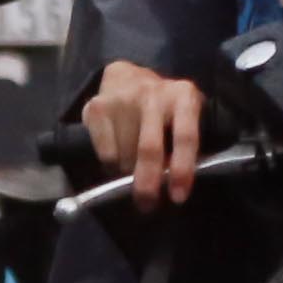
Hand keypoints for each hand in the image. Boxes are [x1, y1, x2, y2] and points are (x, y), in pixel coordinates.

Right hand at [85, 61, 201, 207]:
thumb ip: (183, 142)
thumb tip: (174, 184)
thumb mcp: (183, 116)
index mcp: (183, 96)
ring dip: (128, 174)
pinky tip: (117, 158)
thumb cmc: (163, 107)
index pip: (185, 136)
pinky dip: (111, 165)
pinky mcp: (97, 106)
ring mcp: (122, 98)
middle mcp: (153, 94)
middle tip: (147, 205)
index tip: (177, 197)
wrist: (127, 77)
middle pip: (149, 148)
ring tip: (132, 172)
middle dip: (148, 183)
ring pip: (125, 155)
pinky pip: (105, 152)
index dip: (182, 169)